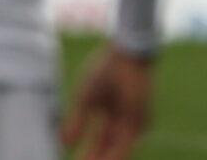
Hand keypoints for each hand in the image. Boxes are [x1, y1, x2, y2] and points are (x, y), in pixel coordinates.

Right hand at [59, 45, 154, 159]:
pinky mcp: (142, 121)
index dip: (87, 154)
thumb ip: (77, 121)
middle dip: (96, 159)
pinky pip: (128, 146)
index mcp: (110, 111)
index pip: (99, 141)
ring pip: (118, 149)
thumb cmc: (105, 71)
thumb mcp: (85, 100)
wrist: (127, 55)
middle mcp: (123, 119)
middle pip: (109, 148)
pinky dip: (116, 156)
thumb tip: (64, 144)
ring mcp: (134, 121)